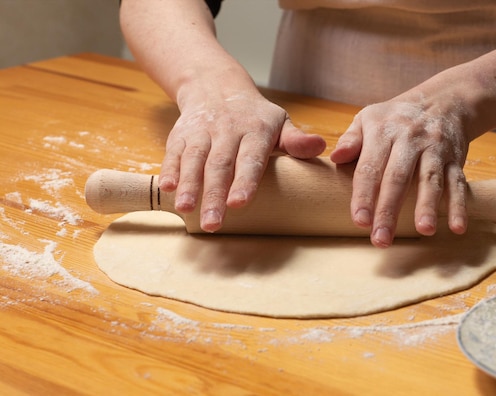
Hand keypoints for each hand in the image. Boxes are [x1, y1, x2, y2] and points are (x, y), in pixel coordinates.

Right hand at [159, 92, 325, 231]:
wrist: (216, 86)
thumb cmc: (255, 116)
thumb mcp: (280, 122)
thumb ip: (296, 140)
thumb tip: (320, 146)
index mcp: (255, 130)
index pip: (250, 159)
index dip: (244, 181)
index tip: (239, 203)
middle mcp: (227, 130)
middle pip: (219, 165)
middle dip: (214, 195)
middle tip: (213, 223)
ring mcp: (202, 132)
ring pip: (194, 159)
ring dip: (189, 185)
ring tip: (187, 209)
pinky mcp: (181, 135)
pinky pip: (174, 153)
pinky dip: (169, 169)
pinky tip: (168, 188)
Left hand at [330, 92, 469, 247]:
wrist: (443, 100)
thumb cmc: (395, 117)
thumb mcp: (368, 118)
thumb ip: (351, 139)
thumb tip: (335, 157)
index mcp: (383, 133)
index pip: (370, 168)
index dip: (364, 195)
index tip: (359, 221)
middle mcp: (410, 140)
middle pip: (398, 179)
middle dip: (389, 210)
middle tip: (381, 239)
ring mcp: (435, 150)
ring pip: (430, 180)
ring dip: (427, 206)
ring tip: (423, 230)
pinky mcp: (455, 159)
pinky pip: (458, 183)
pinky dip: (460, 205)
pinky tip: (457, 227)